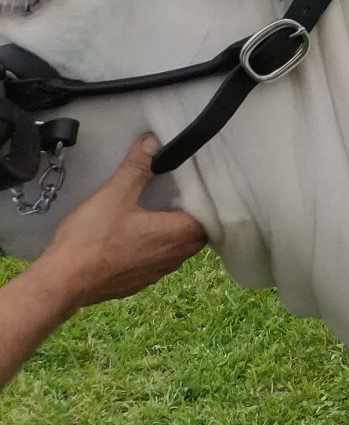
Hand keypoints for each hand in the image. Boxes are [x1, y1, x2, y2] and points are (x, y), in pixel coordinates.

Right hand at [28, 136, 205, 312]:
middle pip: (197, 236)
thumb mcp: (115, 194)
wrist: (63, 281)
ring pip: (177, 252)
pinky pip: (156, 264)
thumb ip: (138, 167)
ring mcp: (155, 274)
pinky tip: (138, 239)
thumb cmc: (92, 238)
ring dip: (174, 236)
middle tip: (182, 199)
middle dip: (193, 218)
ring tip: (162, 215)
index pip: (210, 219)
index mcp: (177, 235)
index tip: (200, 189)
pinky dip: (154, 250)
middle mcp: (173, 258)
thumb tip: (154, 140)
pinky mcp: (137, 284)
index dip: (208, 204)